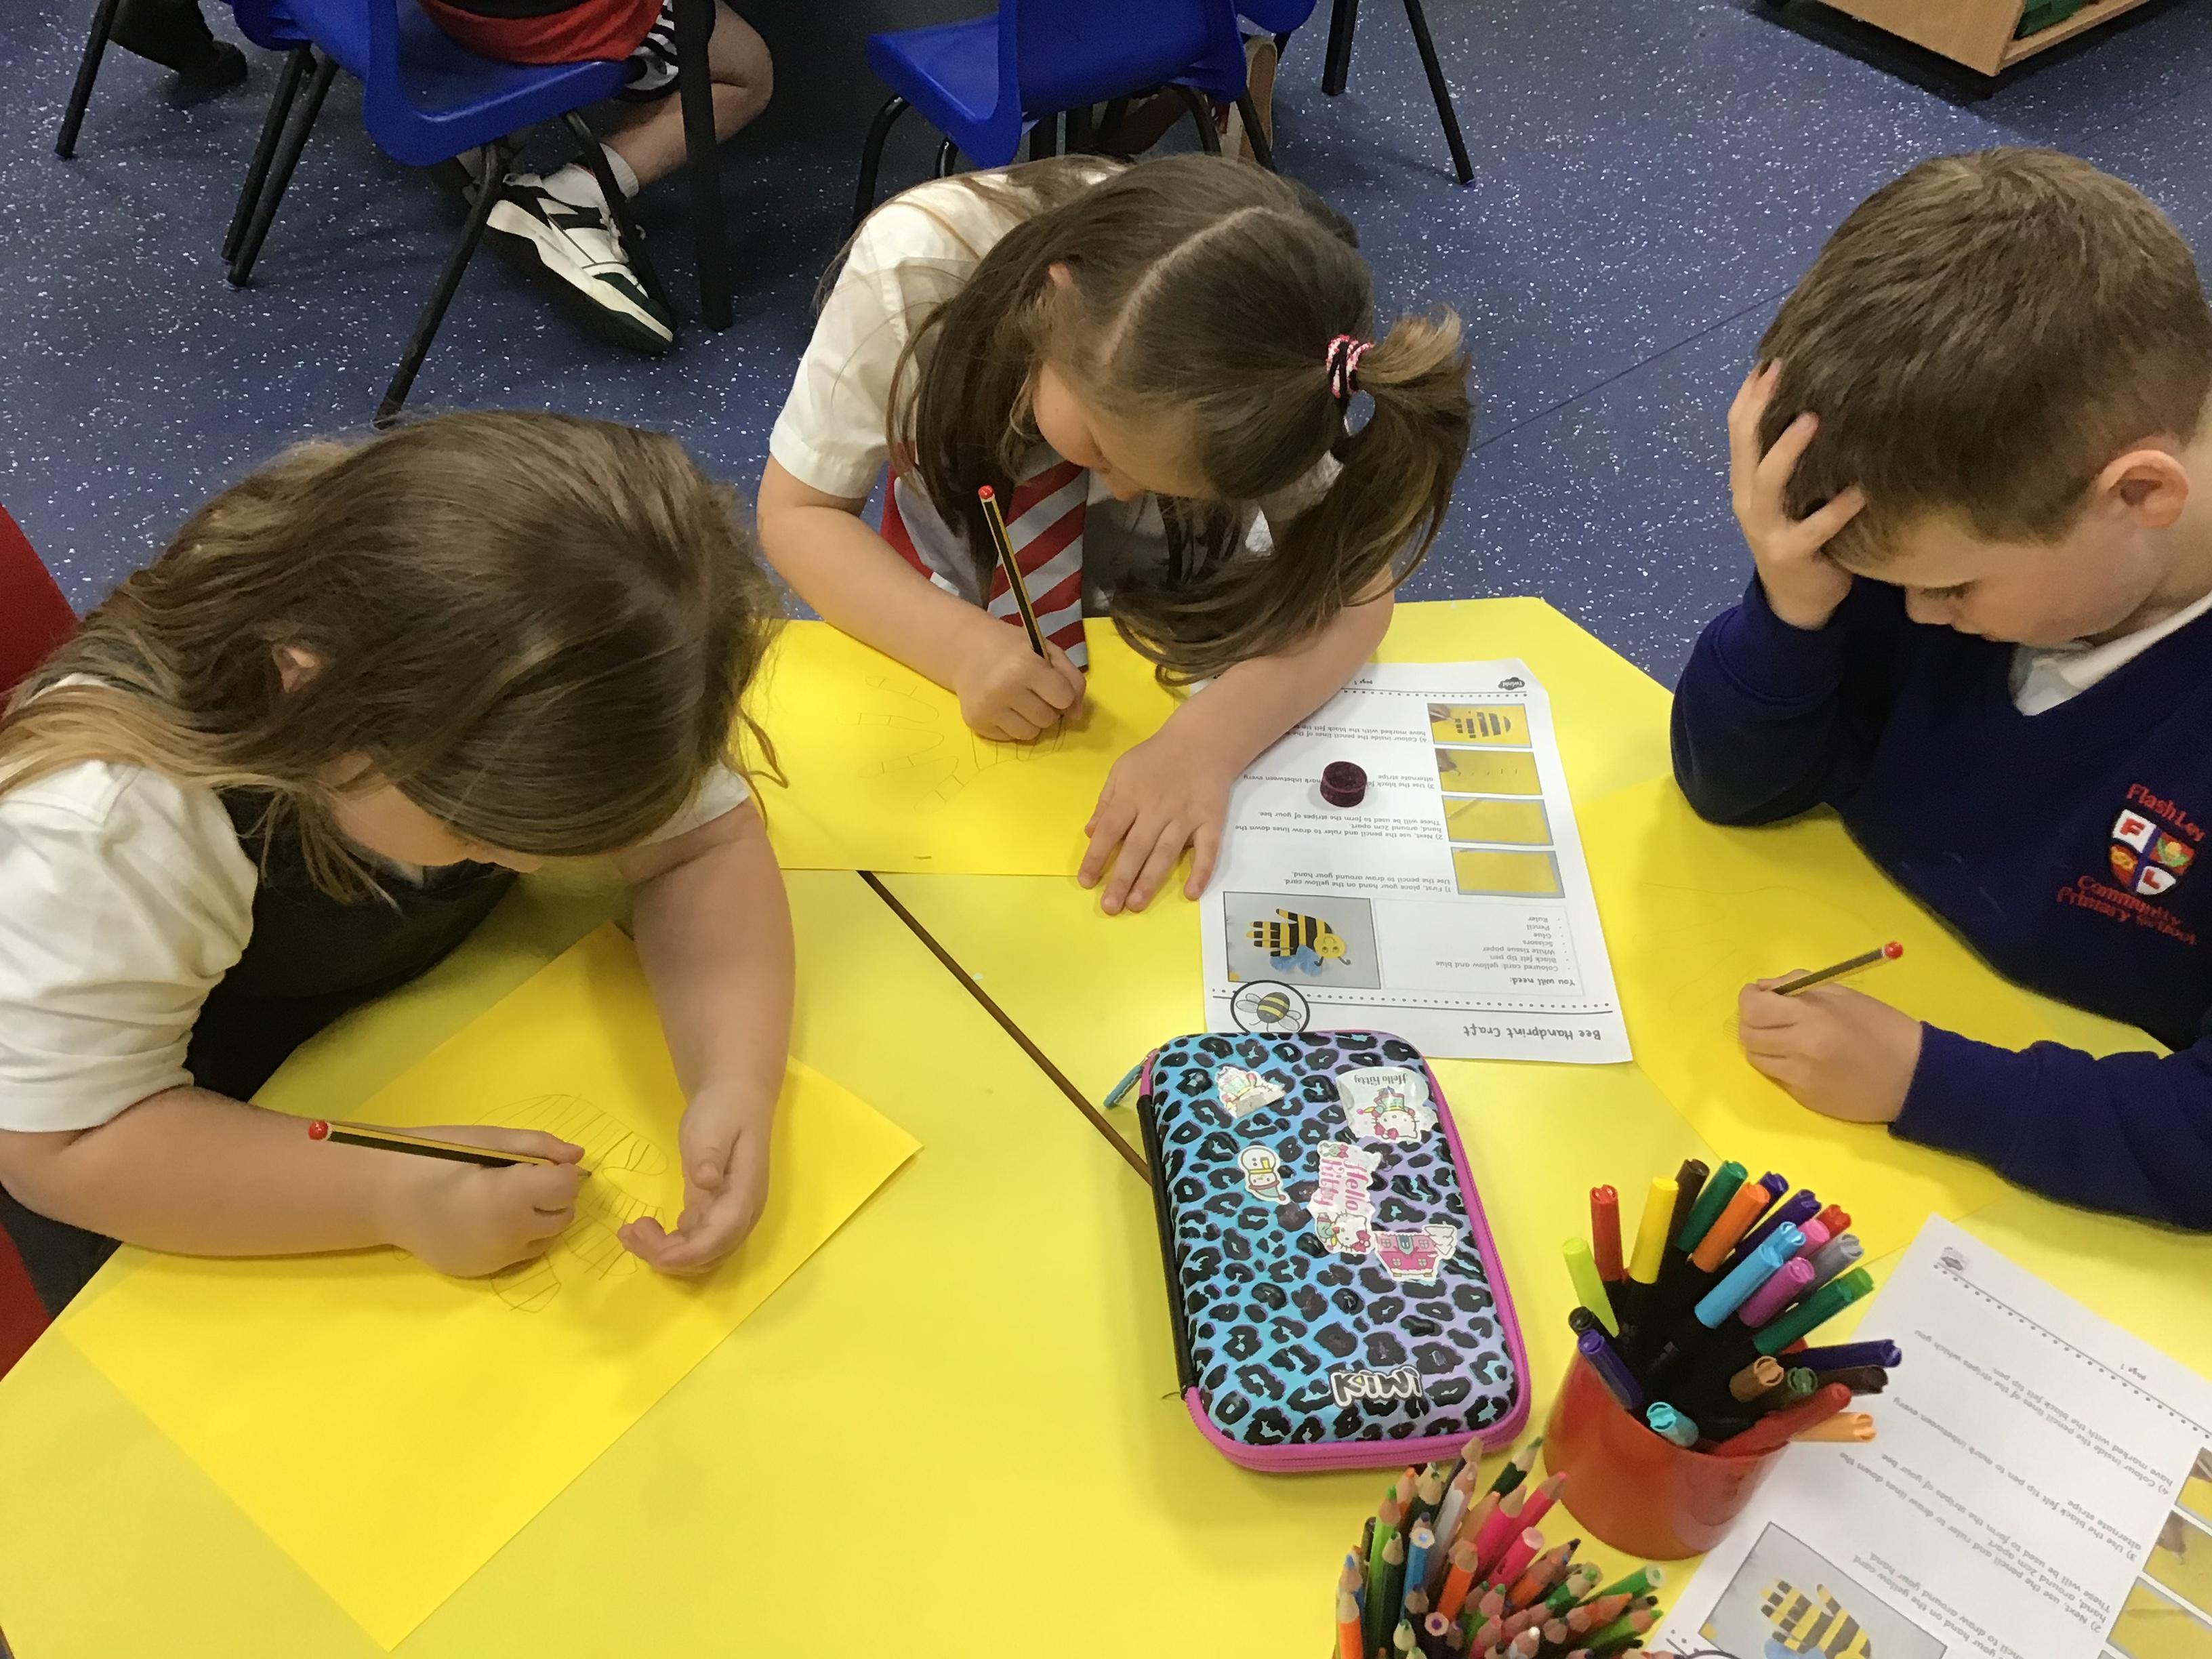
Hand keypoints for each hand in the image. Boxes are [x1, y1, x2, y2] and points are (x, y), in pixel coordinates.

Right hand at [379, 1126, 584, 1276]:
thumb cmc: (431, 1157)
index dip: (558, 1172)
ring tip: (507, 1198)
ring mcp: (496, 1259)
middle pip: (564, 1216)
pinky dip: (520, 1237)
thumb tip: (578, 1156)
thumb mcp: (486, 1139)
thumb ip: (537, 1146)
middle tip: (523, 1178)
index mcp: (509, 1198)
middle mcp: (508, 1236)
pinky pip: (522, 1254)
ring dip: (541, 1218)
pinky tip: (491, 1219)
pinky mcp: (483, 1272)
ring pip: (548, 1238)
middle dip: (554, 1195)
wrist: (380, 1196)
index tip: (536, 1164)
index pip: (568, 1187)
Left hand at [619, 1086, 772, 1274]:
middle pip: (709, 1254)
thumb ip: (709, 1155)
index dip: (689, 1254)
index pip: (721, 1237)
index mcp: (744, 1194)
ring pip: (701, 1255)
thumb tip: (707, 1182)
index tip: (655, 1255)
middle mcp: (742, 1213)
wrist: (737, 1099)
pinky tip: (646, 1228)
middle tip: (630, 1232)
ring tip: (631, 1232)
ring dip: (665, 1253)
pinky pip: (694, 1242)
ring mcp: (729, 1215)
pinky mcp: (714, 1212)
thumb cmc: (723, 1111)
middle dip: (669, 1256)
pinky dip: (669, 1244)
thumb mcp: (712, 1127)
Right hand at [950, 616, 1085, 741]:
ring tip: (1020, 701)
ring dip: (1032, 720)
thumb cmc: (1012, 648)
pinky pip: (1010, 737)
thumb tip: (1076, 715)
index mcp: (1024, 666)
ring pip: (1030, 733)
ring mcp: (988, 708)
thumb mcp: (1048, 651)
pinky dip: (1013, 725)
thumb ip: (1071, 679)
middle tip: (1033, 691)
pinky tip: (1003, 706)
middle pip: (1047, 719)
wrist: (966, 650)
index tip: (1053, 685)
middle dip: (1047, 708)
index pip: (1063, 698)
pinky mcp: (976, 722)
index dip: (1063, 693)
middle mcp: (1004, 689)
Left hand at [1079, 723, 1237, 914]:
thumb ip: (1106, 802)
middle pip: (1136, 847)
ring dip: (1151, 880)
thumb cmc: (1156, 757)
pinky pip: (1208, 850)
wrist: (1202, 740)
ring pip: (1166, 852)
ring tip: (1136, 904)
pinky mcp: (1211, 821)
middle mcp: (1157, 809)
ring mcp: (1186, 816)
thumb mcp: (1122, 770)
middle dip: (1121, 878)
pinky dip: (1201, 871)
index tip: (1085, 882)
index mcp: (1132, 796)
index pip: (1110, 831)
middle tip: (1110, 907)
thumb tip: (1091, 833)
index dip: (1096, 857)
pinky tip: (1191, 893)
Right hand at [1729, 362, 1866, 630]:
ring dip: (1788, 449)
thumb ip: (1795, 455)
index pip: (1738, 427)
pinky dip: (1836, 509)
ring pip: (1768, 482)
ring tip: (1814, 419)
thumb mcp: (1791, 492)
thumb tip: (1825, 397)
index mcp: (1745, 480)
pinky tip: (1860, 491)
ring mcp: (1765, 528)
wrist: (1798, 599)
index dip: (1750, 392)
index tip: (1772, 355)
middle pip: (1746, 444)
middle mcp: (1747, 499)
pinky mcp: (1790, 554)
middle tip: (1786, 368)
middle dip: (1762, 405)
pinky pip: (1814, 528)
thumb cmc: (1803, 534)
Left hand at [1736, 978, 1922, 1122]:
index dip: (1749, 998)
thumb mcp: (1842, 993)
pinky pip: (1777, 1077)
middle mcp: (1800, 1050)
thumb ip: (1798, 985)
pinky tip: (1804, 1059)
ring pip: (1756, 1059)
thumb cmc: (1882, 1027)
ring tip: (1787, 1038)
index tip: (1759, 995)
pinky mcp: (1805, 1099)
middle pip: (1748, 1035)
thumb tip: (1763, 989)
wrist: (1914, 1077)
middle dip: (1753, 1021)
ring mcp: (1800, 1078)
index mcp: (1812, 1018)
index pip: (1753, 1008)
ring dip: (1764, 1045)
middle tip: (1770, 1016)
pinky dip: (1782, 1065)